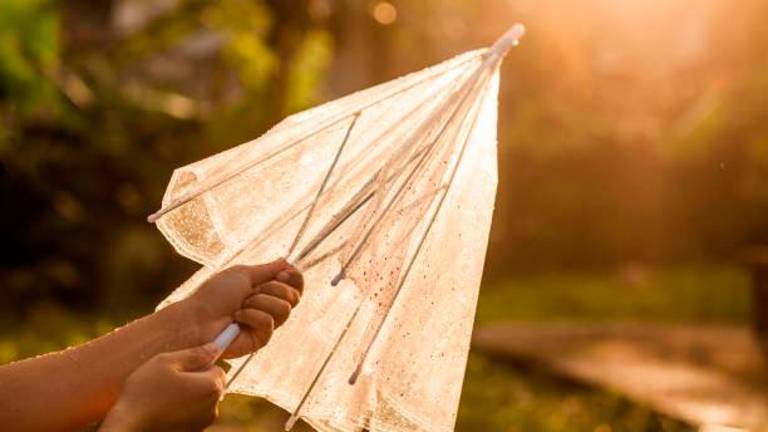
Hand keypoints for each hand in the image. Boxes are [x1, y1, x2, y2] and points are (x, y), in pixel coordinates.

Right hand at [99, 343, 224, 431]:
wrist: (128, 427)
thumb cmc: (145, 392)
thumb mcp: (166, 363)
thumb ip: (194, 354)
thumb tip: (215, 347)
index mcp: (210, 387)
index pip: (218, 369)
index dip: (201, 365)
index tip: (182, 367)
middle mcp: (213, 407)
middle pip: (212, 386)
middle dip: (197, 381)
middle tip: (170, 381)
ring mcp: (202, 423)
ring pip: (202, 401)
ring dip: (189, 396)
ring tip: (164, 396)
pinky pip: (192, 415)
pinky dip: (182, 411)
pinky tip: (163, 409)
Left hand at [182, 258, 303, 357]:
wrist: (197, 318)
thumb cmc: (214, 295)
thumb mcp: (243, 274)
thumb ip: (268, 269)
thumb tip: (286, 261)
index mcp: (266, 289)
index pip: (295, 285)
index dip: (295, 278)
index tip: (283, 272)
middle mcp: (269, 306)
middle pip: (294, 296)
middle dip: (273, 288)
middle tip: (251, 291)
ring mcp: (266, 323)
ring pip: (285, 309)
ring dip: (260, 302)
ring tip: (240, 306)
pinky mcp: (261, 339)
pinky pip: (269, 322)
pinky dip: (251, 315)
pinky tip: (236, 319)